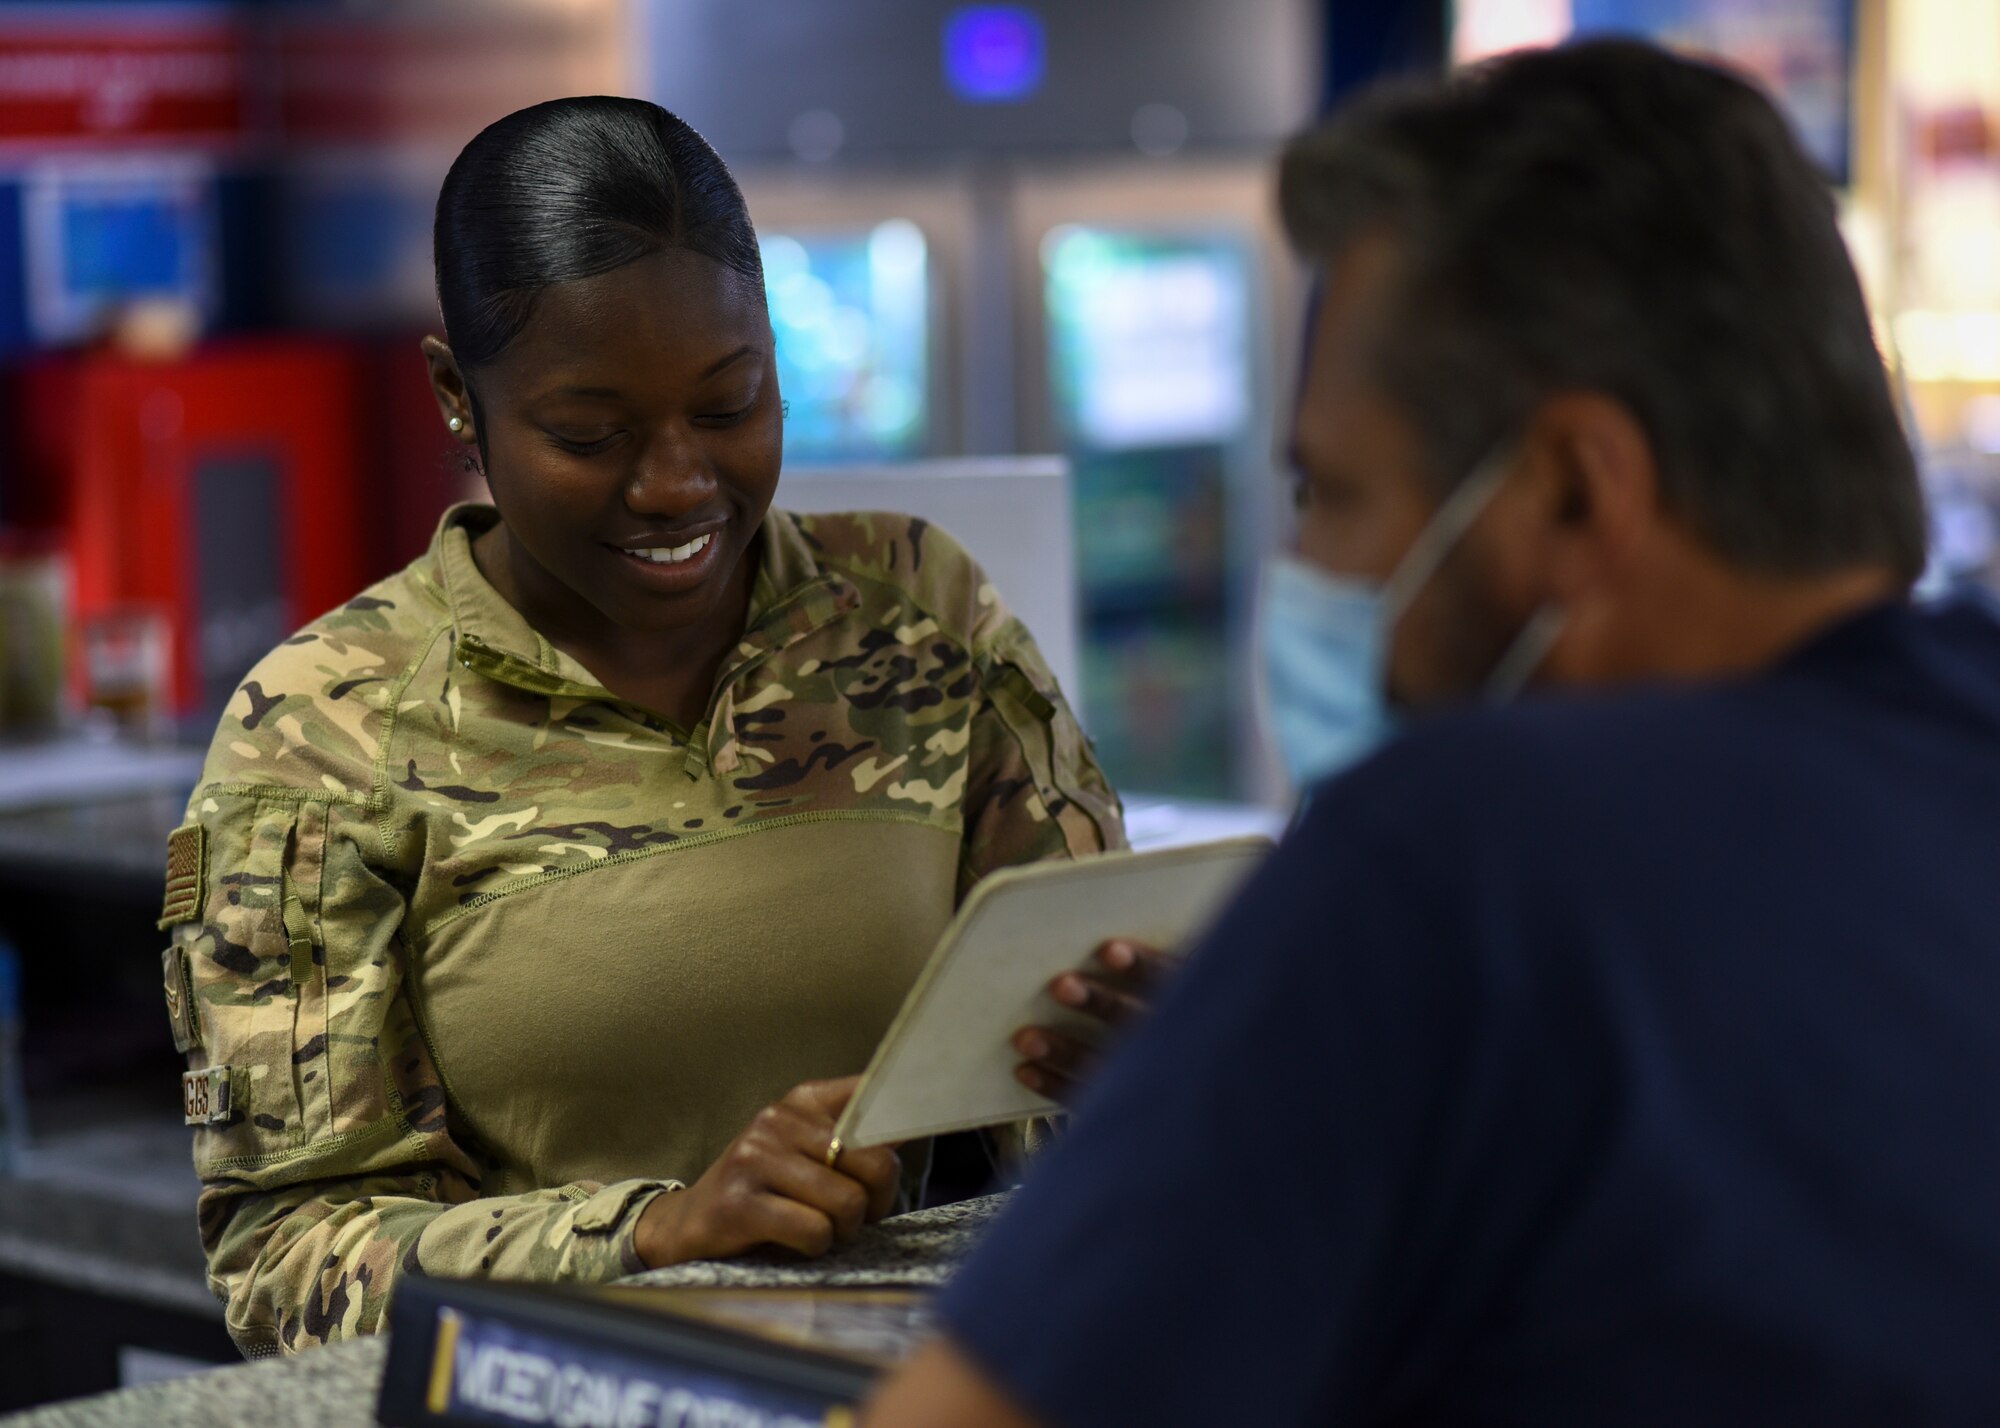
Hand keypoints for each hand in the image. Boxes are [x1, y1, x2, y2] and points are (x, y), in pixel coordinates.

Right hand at [634, 1076, 899, 1267]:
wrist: (687, 1225)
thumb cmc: (767, 1193)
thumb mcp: (810, 1154)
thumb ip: (861, 1139)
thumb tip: (920, 1118)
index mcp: (805, 1101)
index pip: (874, 1094)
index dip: (910, 1112)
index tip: (938, 1112)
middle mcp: (779, 1119)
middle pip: (874, 1161)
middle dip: (876, 1202)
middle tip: (855, 1217)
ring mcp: (755, 1158)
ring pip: (847, 1203)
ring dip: (843, 1231)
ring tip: (819, 1230)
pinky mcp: (739, 1203)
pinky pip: (814, 1231)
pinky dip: (815, 1248)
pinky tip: (794, 1242)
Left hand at [1011, 938, 1176, 1104]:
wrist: (1190, 1108)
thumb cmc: (1186, 1030)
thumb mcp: (1186, 994)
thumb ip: (1157, 975)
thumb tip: (1097, 950)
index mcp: (1201, 1008)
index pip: (1176, 981)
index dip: (1143, 965)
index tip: (1108, 949)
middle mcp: (1185, 1048)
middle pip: (1139, 1023)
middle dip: (1099, 1004)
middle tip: (1059, 985)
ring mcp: (1158, 1085)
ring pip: (1109, 1066)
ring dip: (1063, 1050)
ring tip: (1025, 1037)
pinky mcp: (1131, 1112)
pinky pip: (1090, 1101)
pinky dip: (1054, 1085)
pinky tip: (1026, 1070)